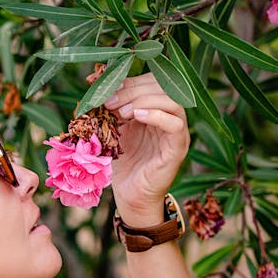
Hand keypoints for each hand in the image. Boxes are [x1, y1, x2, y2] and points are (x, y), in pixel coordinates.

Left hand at [104, 74, 189, 225]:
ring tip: (123, 112)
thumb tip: (99, 84)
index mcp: (158, 111)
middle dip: (134, 89)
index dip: (132, 81)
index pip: (154, 82)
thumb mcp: (115, 130)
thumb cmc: (123, 165)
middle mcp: (171, 119)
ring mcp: (177, 134)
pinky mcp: (177, 149)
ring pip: (173, 102)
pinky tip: (137, 116)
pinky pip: (175, 125)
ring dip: (144, 100)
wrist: (130, 197)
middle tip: (111, 101)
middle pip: (164, 87)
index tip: (108, 89)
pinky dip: (156, 115)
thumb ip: (112, 109)